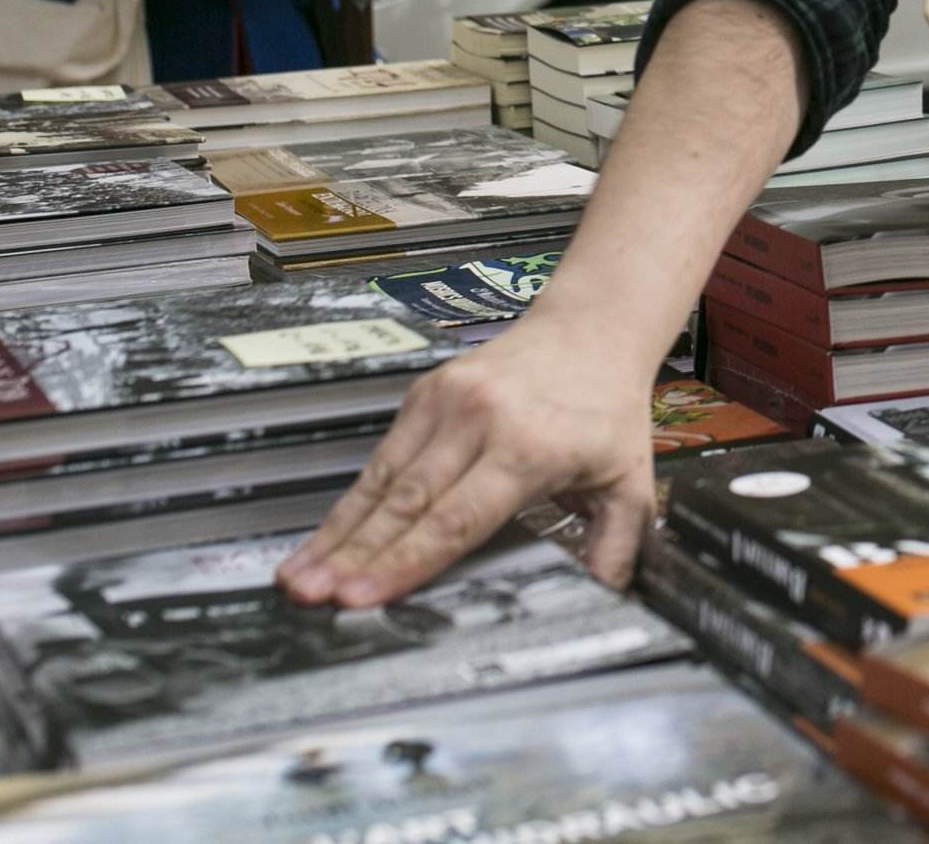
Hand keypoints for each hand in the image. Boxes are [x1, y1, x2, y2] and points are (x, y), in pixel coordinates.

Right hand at [277, 315, 654, 605]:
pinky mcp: (425, 394)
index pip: (455, 519)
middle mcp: (479, 421)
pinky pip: (383, 456)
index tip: (364, 597)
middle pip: (406, 503)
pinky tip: (323, 537)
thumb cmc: (606, 406)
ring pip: (382, 480)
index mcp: (528, 449)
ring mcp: (446, 402)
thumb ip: (616, 546)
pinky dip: (351, 501)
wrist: (591, 329)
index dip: (406, 562)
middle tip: (310, 596)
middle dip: (354, 556)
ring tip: (298, 577)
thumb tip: (601, 599)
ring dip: (338, 533)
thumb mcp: (630, 480)